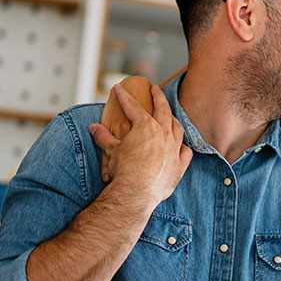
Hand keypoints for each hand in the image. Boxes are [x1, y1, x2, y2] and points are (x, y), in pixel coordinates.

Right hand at [89, 84, 191, 211]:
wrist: (136, 193)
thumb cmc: (124, 171)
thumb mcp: (111, 150)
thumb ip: (104, 137)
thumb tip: (94, 128)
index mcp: (146, 127)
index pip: (133, 107)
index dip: (124, 96)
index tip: (119, 87)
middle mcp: (164, 134)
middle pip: (164, 110)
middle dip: (158, 98)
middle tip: (155, 90)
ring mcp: (174, 149)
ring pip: (178, 129)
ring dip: (173, 120)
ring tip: (170, 116)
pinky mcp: (179, 165)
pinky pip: (186, 152)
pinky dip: (183, 147)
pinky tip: (181, 146)